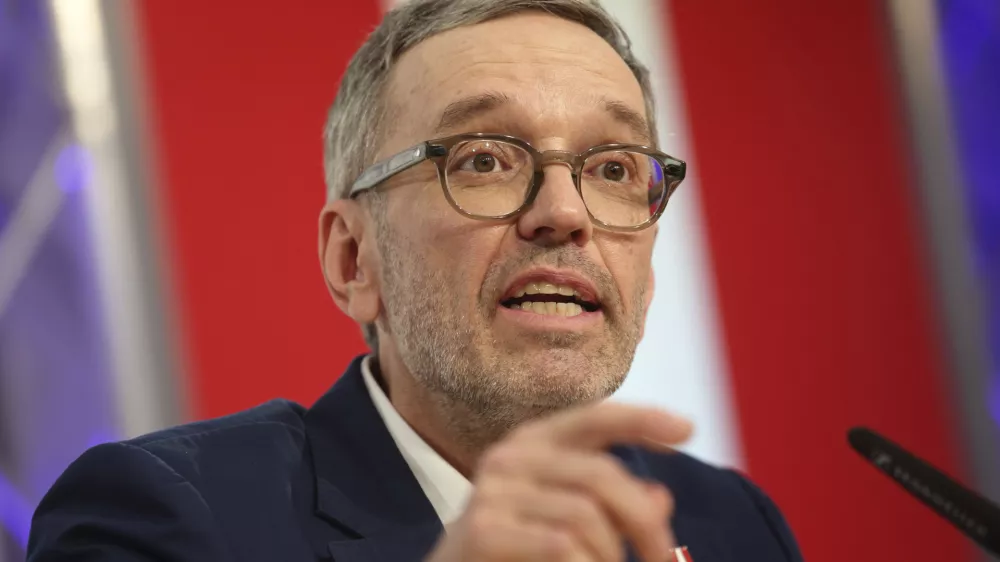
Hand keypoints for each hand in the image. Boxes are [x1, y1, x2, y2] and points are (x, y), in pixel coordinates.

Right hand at [425, 403, 693, 561]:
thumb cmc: (515, 547)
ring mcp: (492, 492)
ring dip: (612, 556)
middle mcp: (510, 456)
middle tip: (664, 560)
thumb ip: (610, 505)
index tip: (688, 429)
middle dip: (644, 521)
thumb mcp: (565, 517)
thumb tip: (660, 497)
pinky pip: (562, 545)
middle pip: (601, 475)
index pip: (594, 418)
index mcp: (533, 442)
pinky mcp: (484, 531)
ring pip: (586, 516)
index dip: (642, 419)